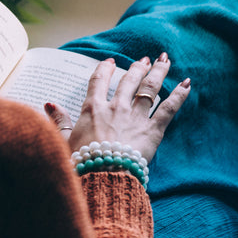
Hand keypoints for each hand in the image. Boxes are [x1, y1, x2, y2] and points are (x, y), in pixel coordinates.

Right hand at [44, 53, 190, 161]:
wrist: (102, 177)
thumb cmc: (80, 163)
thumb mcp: (63, 141)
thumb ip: (58, 121)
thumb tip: (49, 105)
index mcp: (92, 109)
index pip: (98, 82)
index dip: (104, 70)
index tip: (110, 63)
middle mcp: (115, 107)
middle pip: (128, 81)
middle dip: (137, 68)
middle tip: (145, 60)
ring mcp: (135, 117)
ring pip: (149, 88)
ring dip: (158, 73)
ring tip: (164, 61)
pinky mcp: (153, 130)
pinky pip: (168, 108)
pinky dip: (179, 95)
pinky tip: (187, 83)